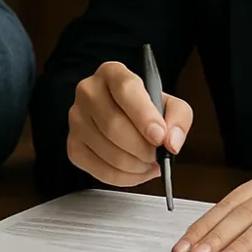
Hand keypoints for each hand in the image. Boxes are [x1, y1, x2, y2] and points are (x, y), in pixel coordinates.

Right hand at [67, 61, 192, 185]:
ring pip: (106, 150)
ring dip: (135, 165)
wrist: (123, 116)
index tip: (159, 136)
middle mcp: (88, 91)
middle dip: (142, 148)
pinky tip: (136, 171)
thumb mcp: (169, 104)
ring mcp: (76, 118)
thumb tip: (171, 142)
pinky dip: (124, 178)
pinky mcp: (73, 145)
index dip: (143, 115)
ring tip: (148, 162)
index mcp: (112, 73)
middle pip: (113, 124)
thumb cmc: (145, 109)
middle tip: (157, 154)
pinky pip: (99, 170)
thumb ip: (179, 118)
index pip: (125, 89)